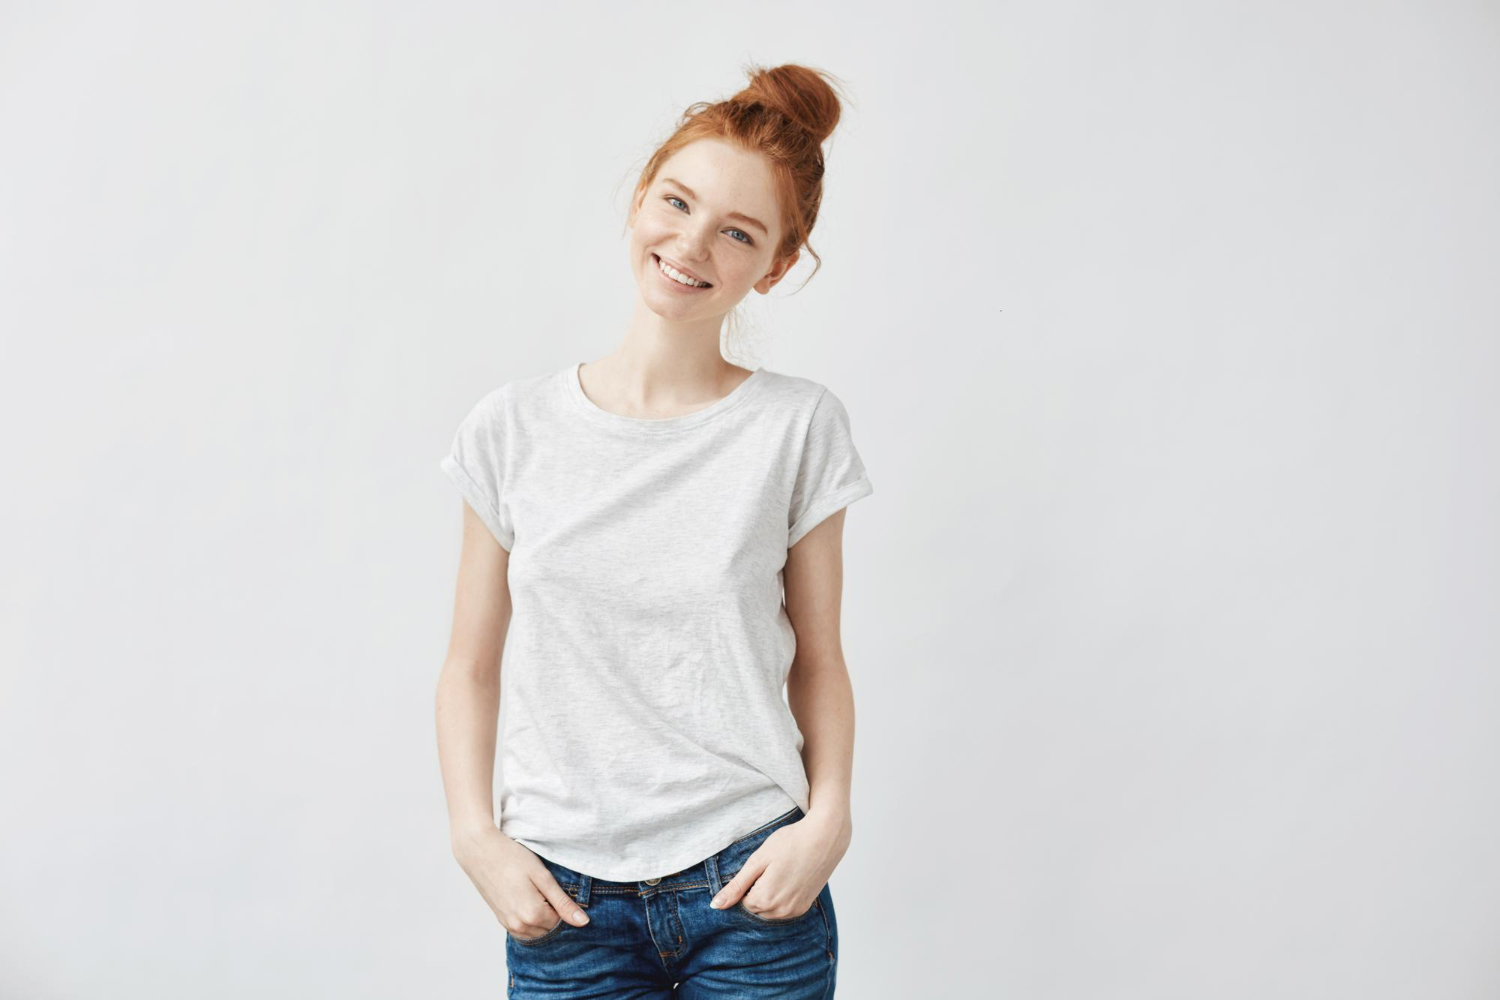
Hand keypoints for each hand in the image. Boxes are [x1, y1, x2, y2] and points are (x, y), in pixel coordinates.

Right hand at [453, 825, 589, 939]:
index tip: (553, 887)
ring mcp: (508, 925)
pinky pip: (523, 930)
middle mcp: (520, 926)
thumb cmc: (512, 858)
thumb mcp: (542, 876)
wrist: (479, 852)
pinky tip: (527, 898)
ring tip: (535, 891)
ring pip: (537, 932)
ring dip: (541, 918)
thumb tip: (583, 923)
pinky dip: (530, 920)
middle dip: (553, 912)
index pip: (561, 922)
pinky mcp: (501, 920)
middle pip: (549, 928)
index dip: (562, 904)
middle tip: (544, 887)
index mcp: (533, 914)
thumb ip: (563, 902)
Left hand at [709, 809, 850, 917]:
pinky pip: (784, 909)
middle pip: (755, 908)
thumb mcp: (758, 860)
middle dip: (756, 891)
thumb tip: (715, 906)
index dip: (746, 884)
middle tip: (769, 868)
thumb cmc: (790, 842)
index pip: (741, 903)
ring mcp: (795, 910)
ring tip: (780, 871)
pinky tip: (788, 877)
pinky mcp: (805, 906)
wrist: (825, 837)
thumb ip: (736, 886)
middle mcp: (780, 911)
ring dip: (768, 896)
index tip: (758, 868)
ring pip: (769, 911)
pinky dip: (781, 898)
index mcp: (764, 899)